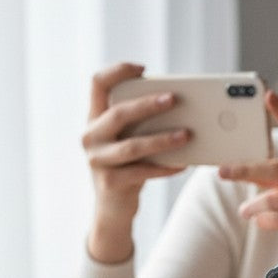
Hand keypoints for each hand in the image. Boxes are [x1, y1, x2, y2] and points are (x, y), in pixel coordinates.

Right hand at [81, 62, 188, 262]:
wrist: (113, 208)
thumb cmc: (128, 165)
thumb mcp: (129, 139)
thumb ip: (141, 122)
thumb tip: (180, 105)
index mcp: (94, 118)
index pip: (97, 84)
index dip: (118, 72)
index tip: (143, 69)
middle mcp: (90, 136)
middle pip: (118, 113)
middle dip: (147, 105)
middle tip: (174, 99)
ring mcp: (97, 160)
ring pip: (132, 146)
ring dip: (162, 139)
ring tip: (187, 134)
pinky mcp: (110, 183)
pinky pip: (142, 172)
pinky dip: (165, 167)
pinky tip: (184, 163)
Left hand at [218, 92, 277, 260]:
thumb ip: (274, 176)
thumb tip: (238, 168)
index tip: (268, 95)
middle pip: (277, 169)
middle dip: (246, 170)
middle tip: (223, 171)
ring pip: (276, 198)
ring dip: (255, 205)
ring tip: (244, 210)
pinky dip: (265, 221)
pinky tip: (260, 221)